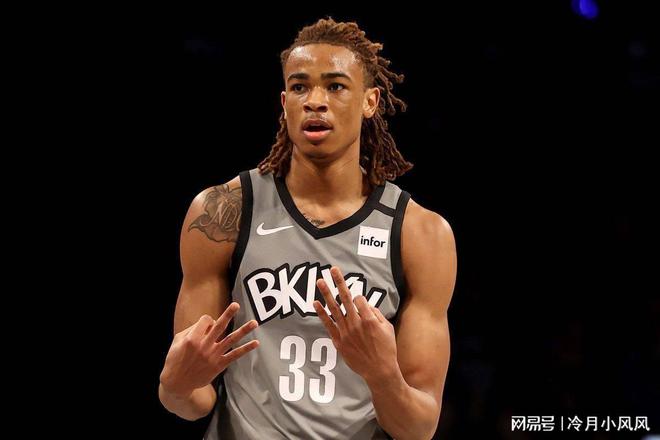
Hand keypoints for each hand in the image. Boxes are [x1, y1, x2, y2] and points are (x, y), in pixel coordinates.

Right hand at [160, 302, 258, 396]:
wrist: (177, 383)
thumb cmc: (175, 359)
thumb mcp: (177, 341)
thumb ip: (191, 329)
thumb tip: (208, 322)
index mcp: (192, 339)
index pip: (206, 320)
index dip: (208, 320)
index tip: (207, 325)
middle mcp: (204, 346)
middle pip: (219, 326)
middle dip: (228, 314)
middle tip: (236, 304)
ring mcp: (213, 356)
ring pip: (231, 339)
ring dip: (244, 330)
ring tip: (254, 322)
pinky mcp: (219, 365)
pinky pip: (235, 355)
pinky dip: (246, 349)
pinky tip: (255, 343)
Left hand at [313, 267, 398, 382]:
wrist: (379, 370)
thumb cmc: (387, 349)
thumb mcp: (388, 328)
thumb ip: (377, 314)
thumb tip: (367, 306)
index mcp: (369, 319)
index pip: (359, 299)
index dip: (359, 299)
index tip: (361, 305)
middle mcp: (356, 323)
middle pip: (345, 298)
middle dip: (339, 282)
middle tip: (332, 269)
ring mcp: (345, 332)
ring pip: (334, 308)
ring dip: (326, 293)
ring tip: (320, 281)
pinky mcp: (339, 341)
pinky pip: (328, 324)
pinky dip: (321, 313)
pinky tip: (315, 303)